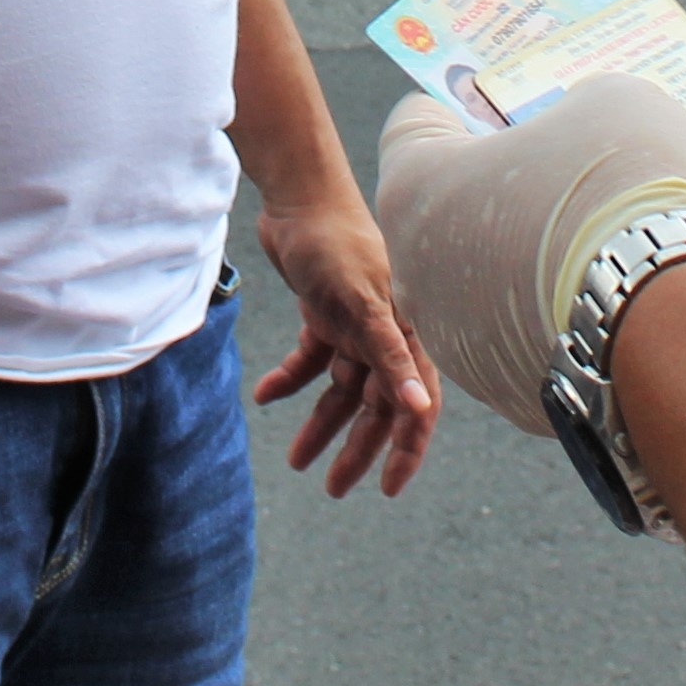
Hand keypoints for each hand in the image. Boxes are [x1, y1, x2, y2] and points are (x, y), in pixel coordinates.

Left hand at [250, 189, 441, 497]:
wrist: (299, 196)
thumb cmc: (338, 243)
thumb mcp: (362, 302)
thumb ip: (390, 352)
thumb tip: (419, 407)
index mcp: (403, 333)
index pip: (414, 403)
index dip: (407, 447)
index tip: (388, 487)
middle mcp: (383, 333)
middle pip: (374, 405)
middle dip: (355, 448)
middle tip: (332, 488)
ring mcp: (352, 325)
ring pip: (339, 388)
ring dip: (319, 423)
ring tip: (295, 460)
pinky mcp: (323, 313)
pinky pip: (309, 359)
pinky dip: (289, 379)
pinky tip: (265, 395)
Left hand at [373, 75, 685, 435]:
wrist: (668, 318)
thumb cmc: (623, 187)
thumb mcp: (611, 103)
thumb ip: (575, 110)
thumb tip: (583, 129)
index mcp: (415, 185)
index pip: (415, 125)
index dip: (467, 108)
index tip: (514, 112)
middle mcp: (416, 271)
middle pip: (451, 211)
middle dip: (506, 190)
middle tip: (575, 174)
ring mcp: (457, 342)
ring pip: (488, 283)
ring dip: (533, 260)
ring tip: (610, 240)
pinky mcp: (505, 393)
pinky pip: (528, 338)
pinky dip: (561, 318)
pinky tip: (618, 298)